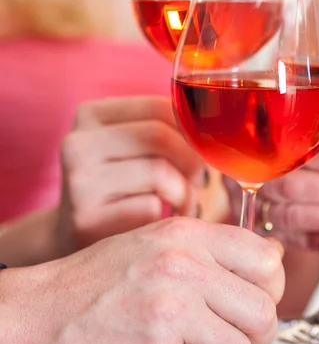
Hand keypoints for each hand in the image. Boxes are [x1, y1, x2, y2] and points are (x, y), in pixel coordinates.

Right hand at [6, 218, 283, 343]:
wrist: (43, 310)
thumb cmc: (104, 276)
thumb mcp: (161, 241)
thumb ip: (215, 248)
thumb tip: (272, 261)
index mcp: (188, 236)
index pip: (267, 259)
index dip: (272, 284)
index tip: (259, 296)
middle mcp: (182, 269)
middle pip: (262, 311)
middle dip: (256, 331)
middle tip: (234, 334)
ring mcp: (169, 315)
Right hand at [57, 96, 216, 253]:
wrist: (76, 236)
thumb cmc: (122, 184)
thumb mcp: (133, 147)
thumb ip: (166, 129)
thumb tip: (216, 128)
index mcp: (91, 114)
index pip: (159, 106)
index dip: (191, 129)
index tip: (201, 149)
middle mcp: (77, 143)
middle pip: (160, 136)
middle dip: (192, 159)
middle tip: (199, 179)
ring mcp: (78, 181)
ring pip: (159, 172)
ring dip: (184, 191)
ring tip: (184, 201)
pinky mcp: (86, 219)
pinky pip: (150, 207)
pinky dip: (168, 215)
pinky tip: (164, 221)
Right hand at [224, 145, 318, 250]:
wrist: (271, 170)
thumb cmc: (300, 150)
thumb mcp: (318, 138)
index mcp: (263, 138)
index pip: (302, 150)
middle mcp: (251, 170)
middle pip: (293, 185)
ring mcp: (251, 203)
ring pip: (289, 215)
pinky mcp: (258, 228)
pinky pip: (283, 239)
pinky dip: (311, 242)